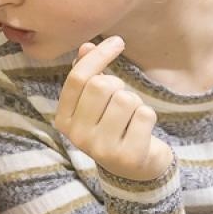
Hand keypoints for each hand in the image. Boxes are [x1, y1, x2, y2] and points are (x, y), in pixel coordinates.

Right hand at [55, 37, 171, 181]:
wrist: (134, 171)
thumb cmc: (113, 128)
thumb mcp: (95, 103)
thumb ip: (88, 75)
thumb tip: (86, 46)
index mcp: (64, 120)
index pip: (78, 79)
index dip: (99, 56)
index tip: (118, 42)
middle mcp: (78, 136)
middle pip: (101, 86)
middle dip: (118, 85)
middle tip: (122, 100)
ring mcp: (102, 149)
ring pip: (125, 99)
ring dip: (135, 103)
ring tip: (131, 118)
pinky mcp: (128, 156)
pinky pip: (145, 115)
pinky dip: (148, 117)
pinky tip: (141, 131)